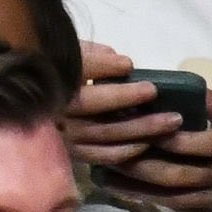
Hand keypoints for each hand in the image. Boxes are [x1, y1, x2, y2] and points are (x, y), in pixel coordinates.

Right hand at [62, 42, 181, 168]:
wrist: (39, 111)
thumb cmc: (62, 75)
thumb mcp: (72, 56)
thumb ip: (94, 55)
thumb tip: (118, 62)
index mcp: (51, 79)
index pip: (76, 70)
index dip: (102, 67)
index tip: (128, 65)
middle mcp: (53, 108)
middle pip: (88, 103)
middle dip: (124, 97)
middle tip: (153, 91)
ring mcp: (62, 134)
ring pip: (102, 132)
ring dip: (140, 128)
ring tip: (172, 121)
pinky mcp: (72, 154)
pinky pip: (101, 155)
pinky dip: (126, 151)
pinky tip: (147, 143)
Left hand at [99, 92, 211, 211]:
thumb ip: (204, 99)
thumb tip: (161, 84)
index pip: (190, 143)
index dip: (158, 138)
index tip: (128, 127)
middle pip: (173, 172)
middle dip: (136, 164)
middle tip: (104, 152)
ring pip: (168, 192)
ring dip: (134, 183)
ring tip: (102, 172)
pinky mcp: (206, 208)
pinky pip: (172, 205)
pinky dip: (145, 198)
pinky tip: (120, 188)